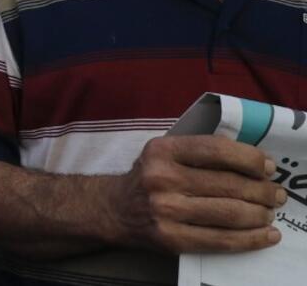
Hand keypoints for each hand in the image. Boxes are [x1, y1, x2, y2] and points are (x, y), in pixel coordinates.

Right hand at [106, 134, 285, 253]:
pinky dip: (251, 239)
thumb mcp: (164, 152)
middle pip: (229, 184)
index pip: (217, 150)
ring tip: (269, 213)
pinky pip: (222, 240)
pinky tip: (266, 235)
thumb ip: (199, 151)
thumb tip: (251, 159)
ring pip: (230, 213)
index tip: (269, 167)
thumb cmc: (148, 178)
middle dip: (262, 191)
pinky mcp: (171, 238)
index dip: (250, 159)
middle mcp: (162, 178)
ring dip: (260, 214)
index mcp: (162, 150)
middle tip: (276, 195)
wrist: (114, 210)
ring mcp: (166, 210)